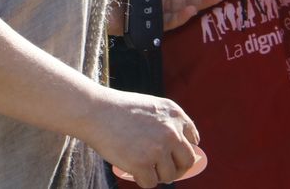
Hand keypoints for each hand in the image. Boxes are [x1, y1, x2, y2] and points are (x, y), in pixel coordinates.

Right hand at [82, 88, 200, 188]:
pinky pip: (151, 183)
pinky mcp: (143, 164)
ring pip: (169, 176)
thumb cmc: (119, 110)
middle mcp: (172, 131)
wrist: (96, 111)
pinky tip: (132, 170)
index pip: (193, 140)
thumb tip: (183, 156)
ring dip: (157, 175)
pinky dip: (141, 180)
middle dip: (177, 169)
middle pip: (187, 161)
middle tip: (163, 170)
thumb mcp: (151, 108)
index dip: (183, 151)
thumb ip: (167, 125)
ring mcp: (158, 149)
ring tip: (142, 166)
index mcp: (175, 114)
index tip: (172, 156)